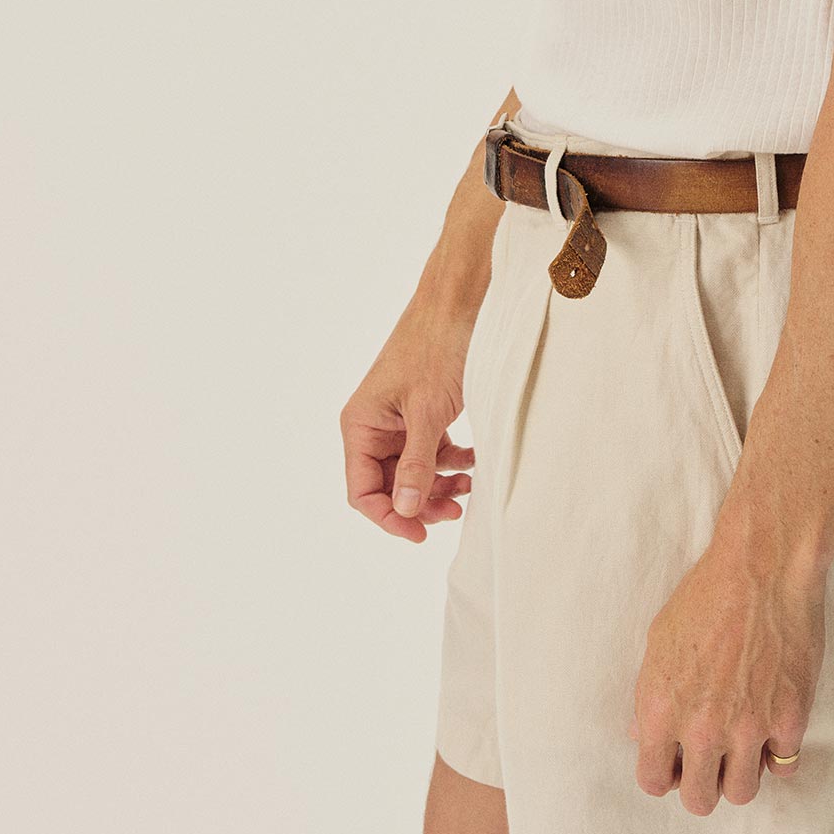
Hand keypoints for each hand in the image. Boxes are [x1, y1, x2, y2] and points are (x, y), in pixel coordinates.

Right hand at [340, 296, 479, 543]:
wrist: (461, 300)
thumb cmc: (437, 346)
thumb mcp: (427, 411)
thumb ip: (416, 463)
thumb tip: (404, 510)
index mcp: (360, 424)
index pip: (362, 490)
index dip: (388, 517)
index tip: (420, 534)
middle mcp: (375, 424)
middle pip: (389, 485)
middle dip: (419, 503)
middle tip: (454, 512)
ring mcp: (400, 418)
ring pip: (413, 471)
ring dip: (439, 485)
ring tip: (469, 489)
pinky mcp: (425, 411)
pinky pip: (432, 450)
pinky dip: (452, 461)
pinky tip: (473, 461)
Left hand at [628, 542, 825, 811]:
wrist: (764, 566)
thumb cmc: (708, 594)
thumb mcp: (659, 640)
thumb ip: (651, 696)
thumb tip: (644, 734)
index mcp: (662, 709)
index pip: (653, 781)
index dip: (663, 775)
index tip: (675, 763)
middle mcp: (703, 728)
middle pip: (699, 800)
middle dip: (702, 784)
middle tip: (710, 760)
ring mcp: (749, 727)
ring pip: (742, 792)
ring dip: (740, 773)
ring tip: (742, 746)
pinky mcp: (790, 719)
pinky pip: (784, 765)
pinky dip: (778, 752)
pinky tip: (772, 725)